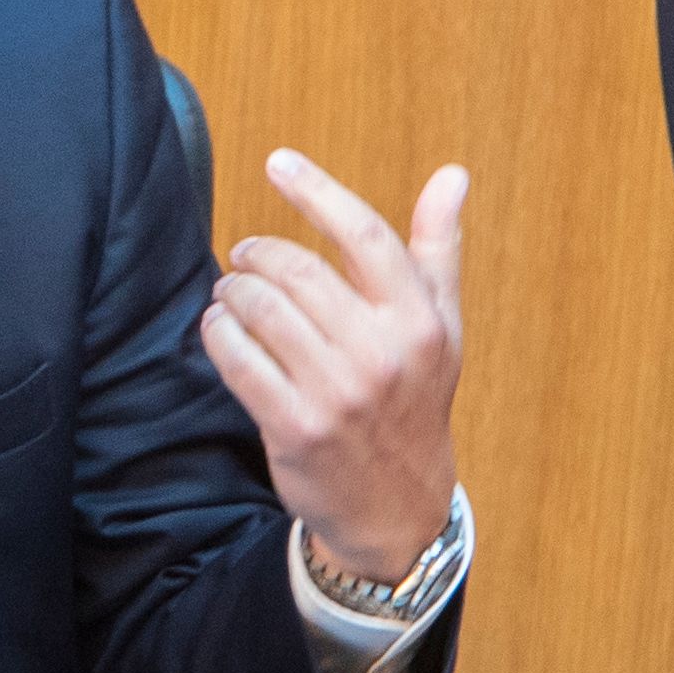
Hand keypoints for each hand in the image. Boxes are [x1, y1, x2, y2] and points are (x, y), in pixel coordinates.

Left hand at [200, 149, 466, 582]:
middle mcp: (382, 355)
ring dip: (234, 292)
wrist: (397, 509)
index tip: (278, 163)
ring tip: (233, 292)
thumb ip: (439, 249)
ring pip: (261, 311)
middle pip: (299, 271)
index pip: (365, 236)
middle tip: (245, 254)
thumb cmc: (414, 404)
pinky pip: (238, 361)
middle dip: (259, 254)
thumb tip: (453, 175)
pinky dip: (220, 334)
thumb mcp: (440, 328)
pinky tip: (222, 328)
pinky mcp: (295, 428)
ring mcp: (337, 394)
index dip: (317, 192)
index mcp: (419, 322)